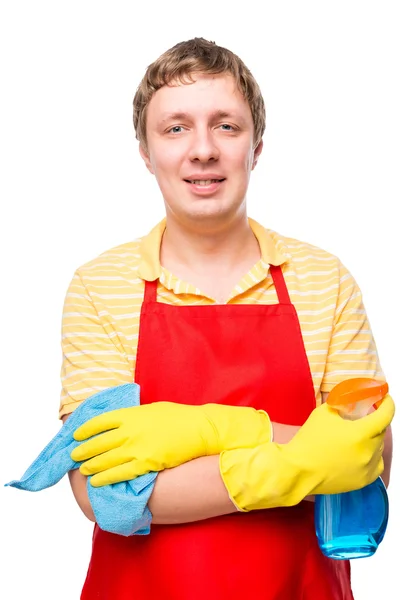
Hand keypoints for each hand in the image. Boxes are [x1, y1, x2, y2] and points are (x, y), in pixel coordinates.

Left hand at [71, 402, 270, 485]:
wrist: (199, 429)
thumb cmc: (179, 417)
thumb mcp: (153, 409)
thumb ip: (135, 416)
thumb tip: (122, 422)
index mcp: (130, 414)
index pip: (99, 422)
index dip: (85, 430)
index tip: (77, 435)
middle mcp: (128, 430)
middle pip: (98, 443)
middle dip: (84, 450)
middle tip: (74, 456)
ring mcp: (135, 448)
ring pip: (105, 460)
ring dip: (91, 466)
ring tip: (84, 469)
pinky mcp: (144, 464)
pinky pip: (118, 474)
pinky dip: (105, 478)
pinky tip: (97, 481)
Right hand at [220, 393, 394, 510]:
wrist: (298, 470)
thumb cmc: (309, 440)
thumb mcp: (324, 413)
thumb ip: (341, 402)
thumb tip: (352, 397)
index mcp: (360, 434)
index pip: (385, 415)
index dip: (387, 404)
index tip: (385, 398)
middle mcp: (368, 452)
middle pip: (381, 432)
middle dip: (376, 421)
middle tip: (365, 416)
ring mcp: (367, 469)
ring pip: (379, 448)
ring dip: (373, 439)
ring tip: (358, 435)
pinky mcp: (363, 481)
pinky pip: (376, 464)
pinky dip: (372, 456)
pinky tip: (360, 452)